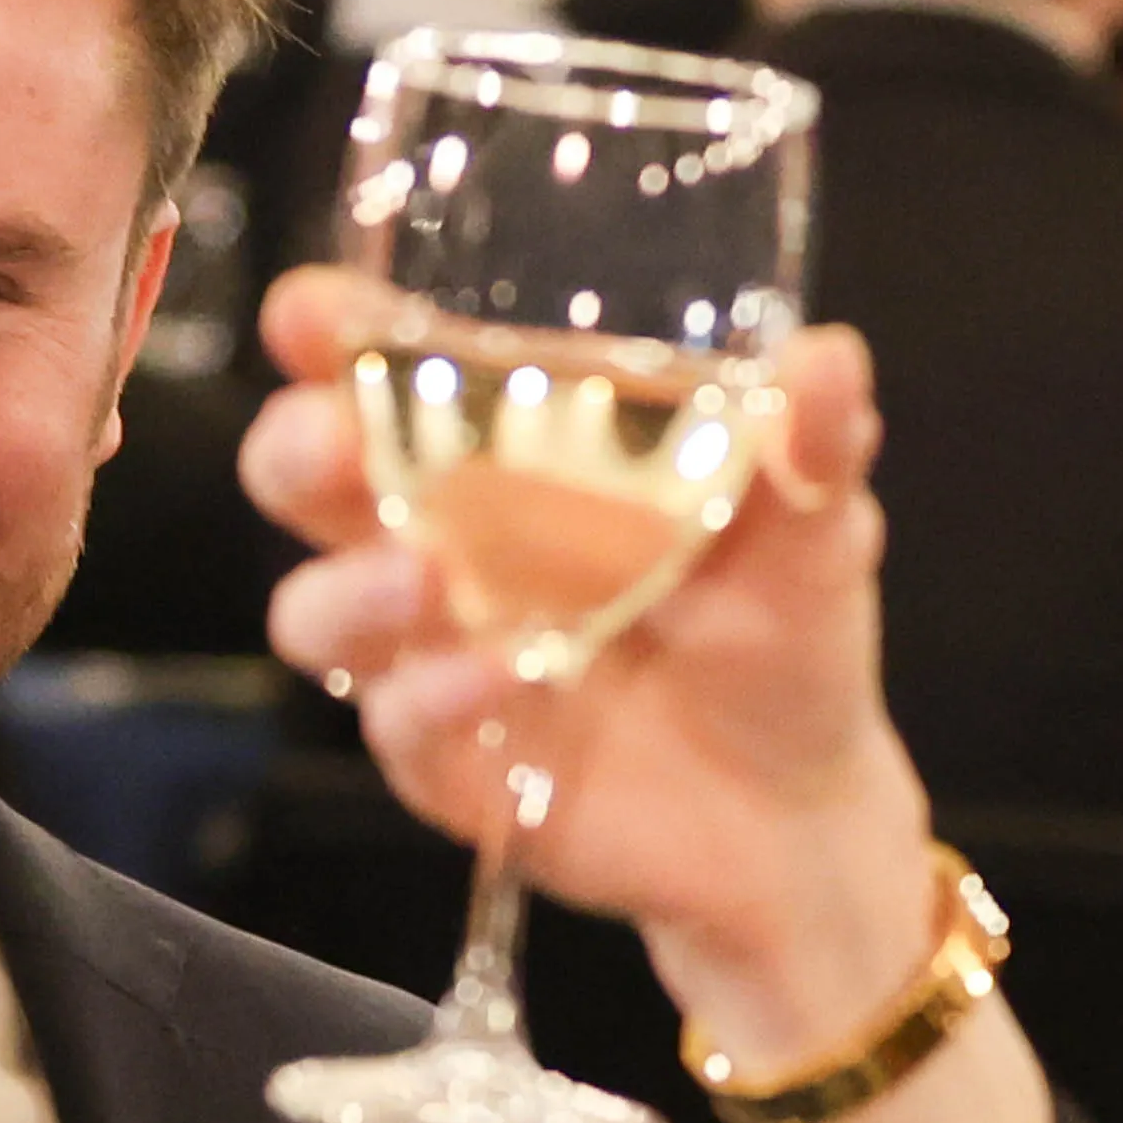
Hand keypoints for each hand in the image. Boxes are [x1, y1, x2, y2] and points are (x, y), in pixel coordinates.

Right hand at [240, 265, 951, 1055]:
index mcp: (511, 444)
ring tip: (429, 580)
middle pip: (304, 474)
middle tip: (338, 442)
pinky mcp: (443, 757)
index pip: (388, 363)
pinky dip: (436, 695)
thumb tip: (824, 358)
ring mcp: (430, 650)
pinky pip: (395, 722)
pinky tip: (508, 676)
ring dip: (350, 588)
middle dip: (298, 448)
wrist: (796, 809)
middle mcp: (443, 535)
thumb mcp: (815, 526)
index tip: (312, 313)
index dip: (331, 330)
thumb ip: (813, 442)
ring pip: (314, 610)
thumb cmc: (783, 631)